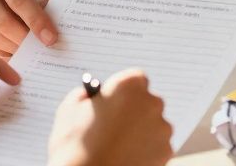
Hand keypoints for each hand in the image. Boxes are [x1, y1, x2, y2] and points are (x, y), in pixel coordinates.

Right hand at [48, 69, 172, 165]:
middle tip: (115, 125)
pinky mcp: (166, 150)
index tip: (115, 101)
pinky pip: (157, 144)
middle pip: (146, 101)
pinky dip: (146, 150)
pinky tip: (127, 156)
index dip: (124, 91)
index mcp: (129, 85)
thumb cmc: (74, 146)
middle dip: (134, 110)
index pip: (135, 79)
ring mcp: (161, 127)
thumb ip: (85, 95)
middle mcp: (151, 102)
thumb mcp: (69, 110)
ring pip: (153, 124)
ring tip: (118, 145)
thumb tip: (91, 95)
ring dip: (141, 130)